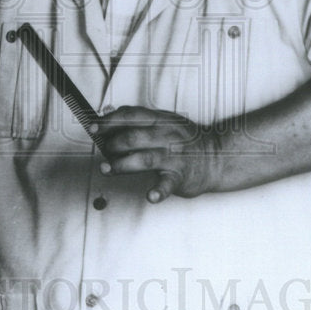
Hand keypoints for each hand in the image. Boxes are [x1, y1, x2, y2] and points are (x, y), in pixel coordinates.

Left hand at [95, 106, 222, 203]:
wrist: (216, 156)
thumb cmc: (185, 140)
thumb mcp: (165, 121)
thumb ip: (138, 119)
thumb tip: (109, 113)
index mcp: (161, 120)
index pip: (131, 116)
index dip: (109, 121)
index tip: (94, 127)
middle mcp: (166, 136)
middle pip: (133, 137)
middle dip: (112, 145)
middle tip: (104, 152)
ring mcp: (173, 156)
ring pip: (143, 159)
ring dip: (121, 165)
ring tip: (107, 169)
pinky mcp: (180, 176)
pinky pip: (168, 184)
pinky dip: (159, 191)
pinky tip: (150, 196)